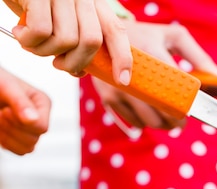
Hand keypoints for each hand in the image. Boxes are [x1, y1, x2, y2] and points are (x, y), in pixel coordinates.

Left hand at [0, 67, 50, 154]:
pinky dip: (6, 143)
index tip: (5, 110)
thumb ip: (21, 102)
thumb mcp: (7, 87)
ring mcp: (29, 130)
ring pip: (27, 148)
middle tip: (0, 113)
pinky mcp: (19, 138)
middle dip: (12, 129)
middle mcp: (39, 118)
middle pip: (34, 139)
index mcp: (42, 103)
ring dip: (8, 137)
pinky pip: (19, 151)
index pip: (42, 127)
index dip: (22, 123)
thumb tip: (33, 120)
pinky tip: (0, 129)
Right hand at [3, 0, 132, 84]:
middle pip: (91, 41)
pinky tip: (20, 33)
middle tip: (58, 64)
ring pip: (66, 40)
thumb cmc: (32, 2)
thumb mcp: (60, 17)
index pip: (115, 30)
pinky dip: (29, 41)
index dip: (122, 57)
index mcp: (93, 1)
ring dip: (46, 52)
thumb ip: (76, 40)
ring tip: (31, 43)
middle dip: (75, 63)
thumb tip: (81, 71)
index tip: (122, 80)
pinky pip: (41, 31)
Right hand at [92, 20, 216, 129]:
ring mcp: (120, 87)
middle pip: (163, 112)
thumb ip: (199, 56)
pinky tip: (149, 113)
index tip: (191, 111)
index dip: (186, 106)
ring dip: (163, 125)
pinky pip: (135, 122)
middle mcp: (135, 73)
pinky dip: (145, 123)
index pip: (177, 91)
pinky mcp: (110, 97)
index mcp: (153, 54)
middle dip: (177, 121)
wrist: (105, 36)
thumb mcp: (173, 37)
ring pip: (150, 121)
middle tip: (182, 121)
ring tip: (168, 118)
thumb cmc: (146, 36)